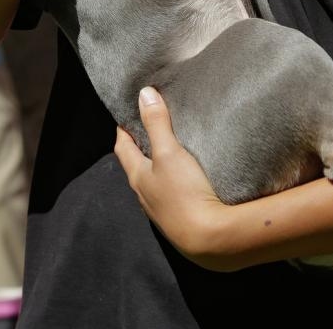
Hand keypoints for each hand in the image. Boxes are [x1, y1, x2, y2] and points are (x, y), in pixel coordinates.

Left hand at [115, 86, 230, 267]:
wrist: (210, 240)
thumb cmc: (184, 193)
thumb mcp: (169, 152)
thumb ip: (156, 123)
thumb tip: (144, 94)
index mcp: (137, 177)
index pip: (122, 147)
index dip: (123, 129)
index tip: (127, 113)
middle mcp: (145, 195)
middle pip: (137, 164)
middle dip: (141, 145)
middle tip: (151, 126)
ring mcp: (162, 210)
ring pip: (155, 181)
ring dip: (159, 165)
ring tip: (172, 148)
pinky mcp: (180, 219)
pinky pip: (172, 194)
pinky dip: (175, 181)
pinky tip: (188, 178)